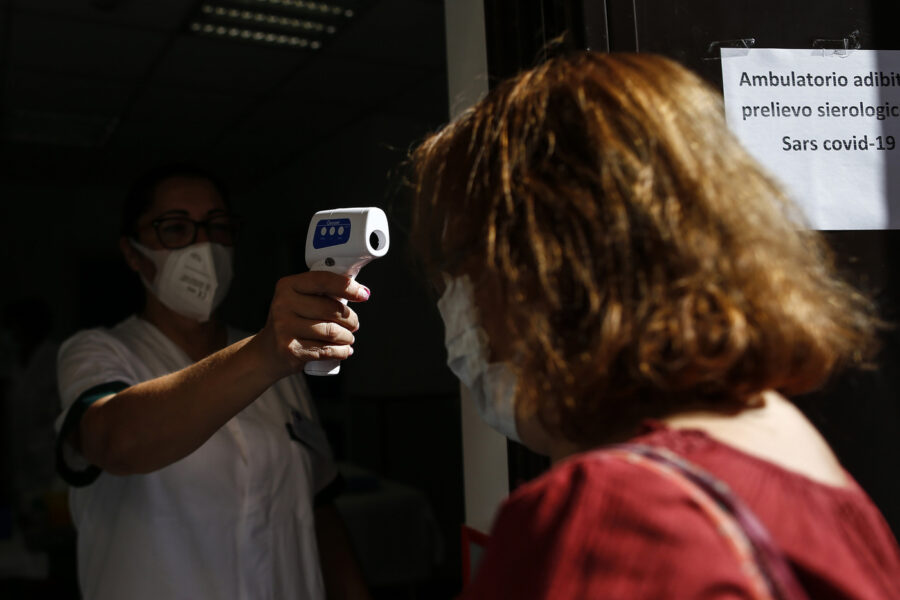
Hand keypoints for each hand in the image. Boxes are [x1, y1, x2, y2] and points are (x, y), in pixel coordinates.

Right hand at [252, 271, 367, 378]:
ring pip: (331, 331)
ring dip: (347, 337)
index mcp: (288, 286)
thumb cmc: (292, 322)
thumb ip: (323, 294)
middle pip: (331, 309)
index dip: (348, 287)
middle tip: (354, 324)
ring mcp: (284, 327)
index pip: (324, 281)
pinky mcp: (290, 349)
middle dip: (351, 319)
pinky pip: (326, 350)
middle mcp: (283, 304)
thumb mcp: (300, 300)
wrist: (267, 351)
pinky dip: (341, 351)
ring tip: (347, 338)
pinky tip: (343, 350)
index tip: (363, 294)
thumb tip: (359, 291)